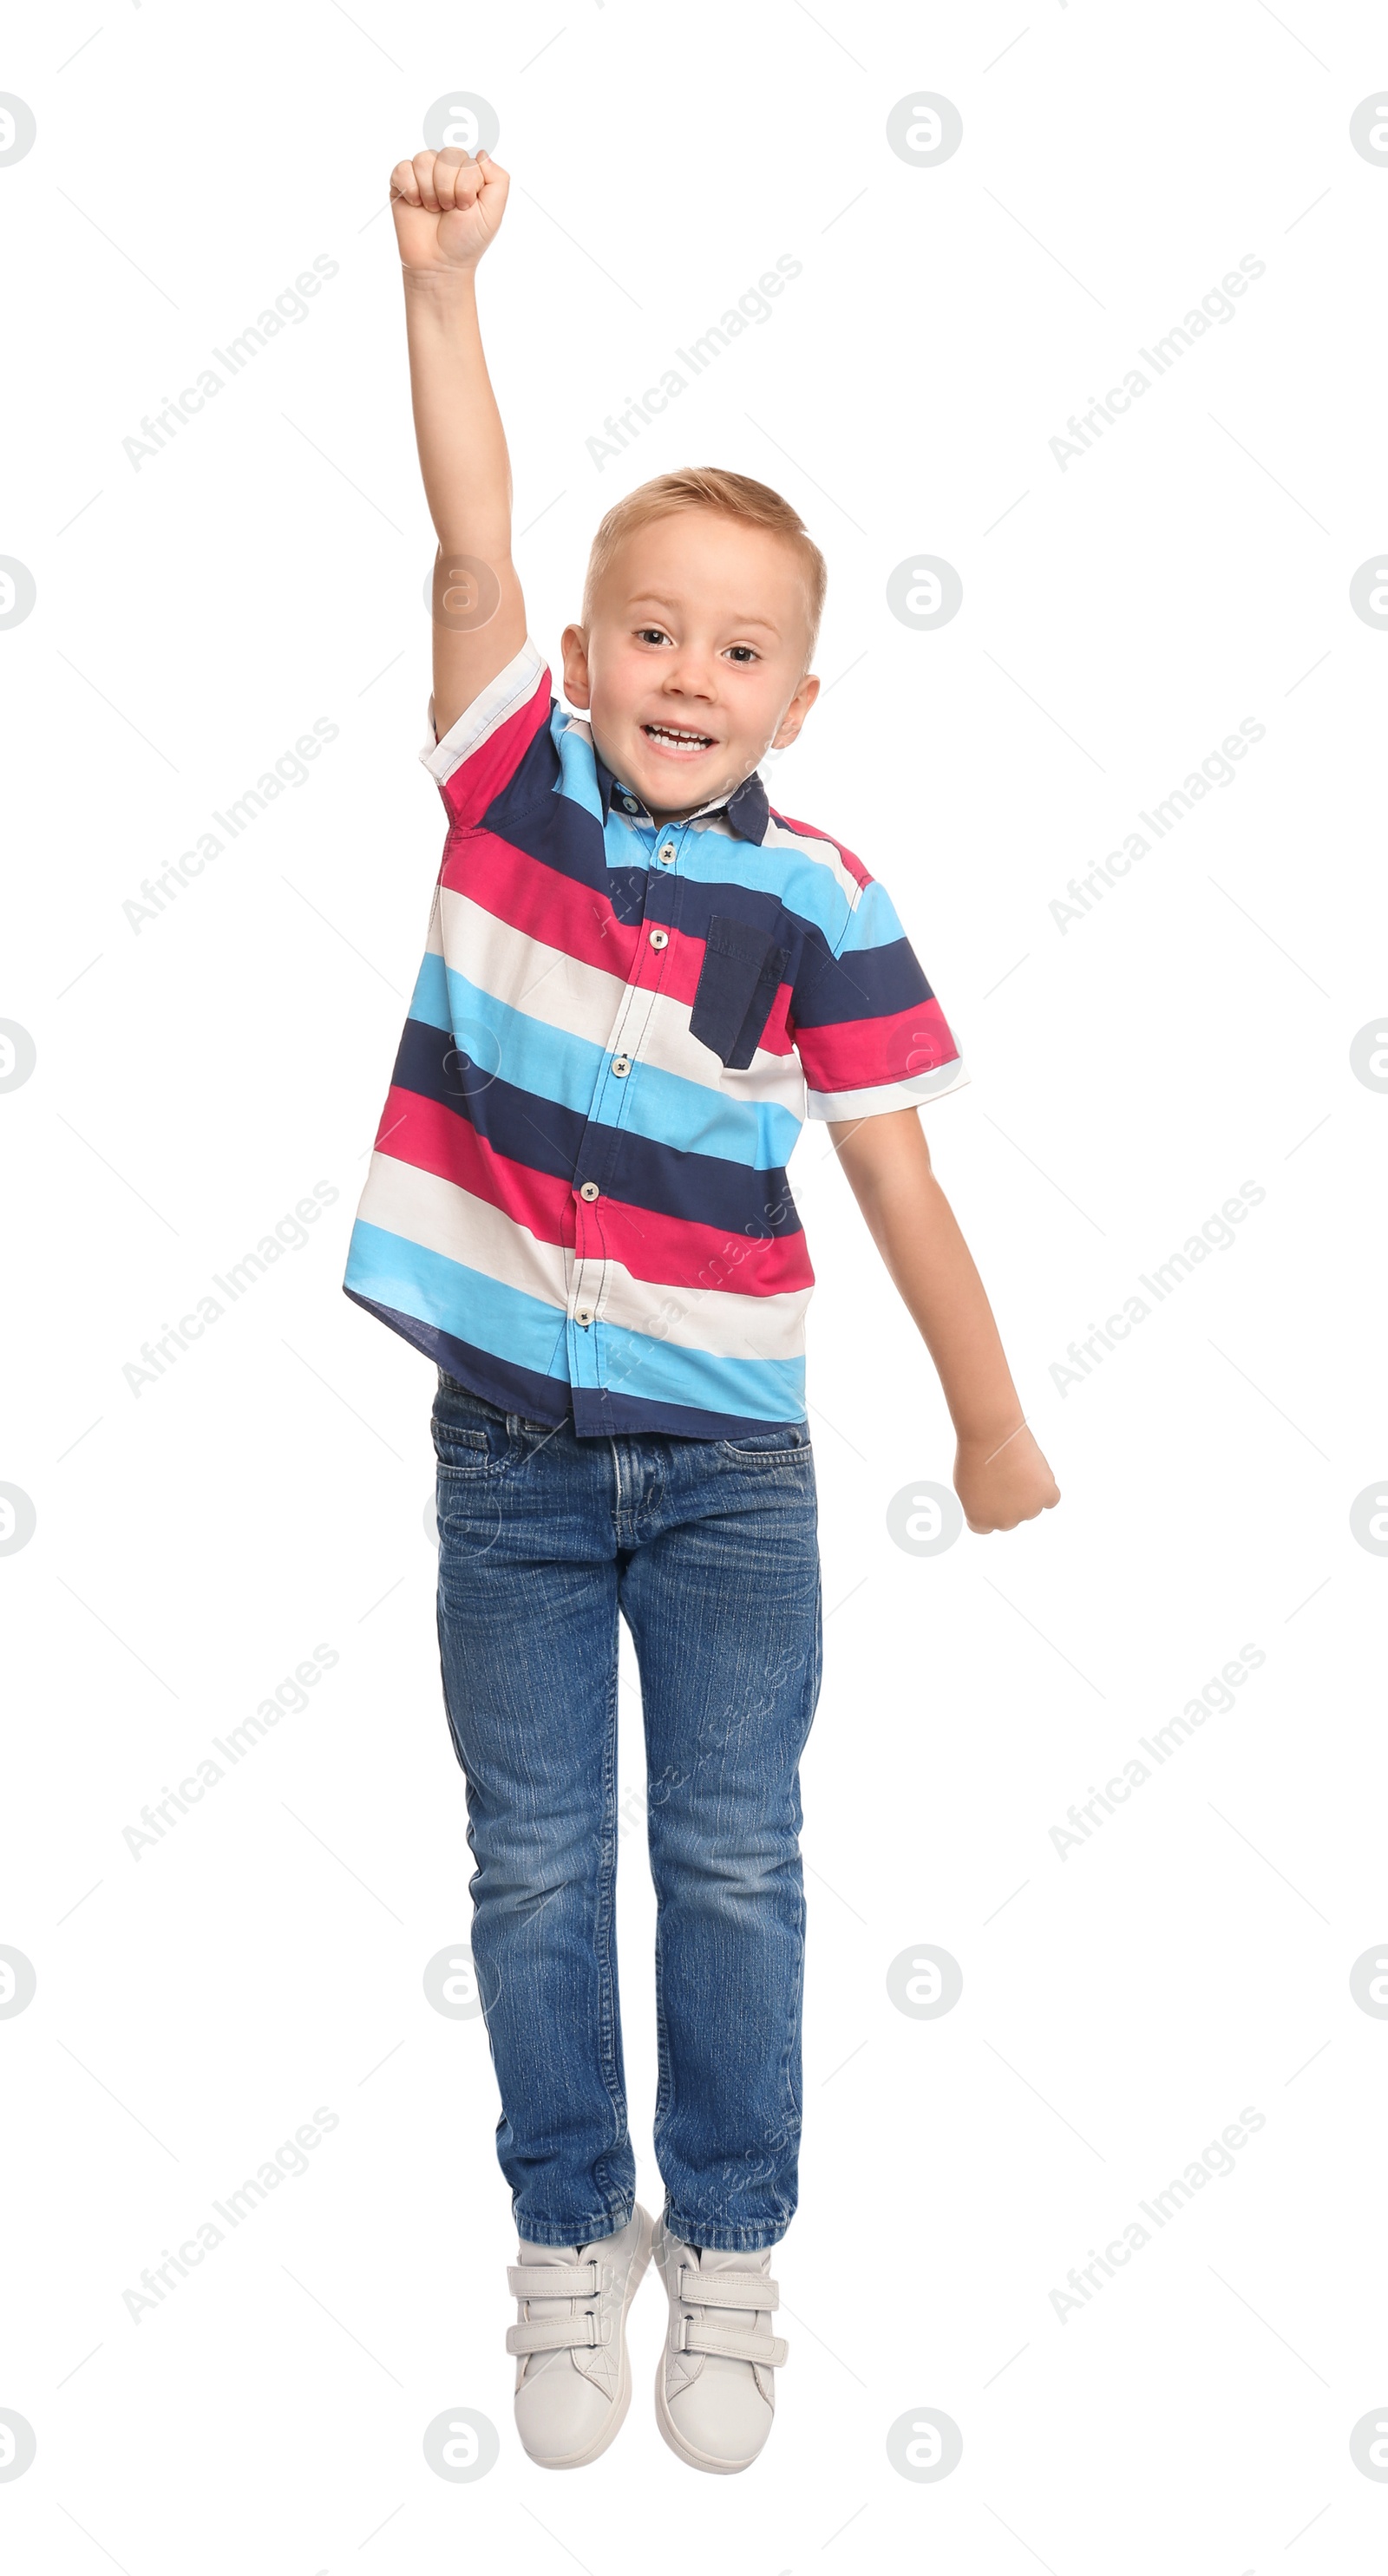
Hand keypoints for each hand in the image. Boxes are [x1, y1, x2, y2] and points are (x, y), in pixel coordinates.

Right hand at [389, 147, 509, 273]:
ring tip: (433, 209)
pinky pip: (403, 169)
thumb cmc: (466, 240)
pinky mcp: (402, 183)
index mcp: (468, 172)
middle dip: (448, 187)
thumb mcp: (493, 213)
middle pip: (447, 154)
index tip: (465, 208)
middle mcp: (446, 169)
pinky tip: (416, 204)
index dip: (465, 184)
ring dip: (429, 190)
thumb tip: (482, 153)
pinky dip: (410, 189)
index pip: (467, 158)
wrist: (439, 264)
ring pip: (424, 159)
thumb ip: (498, 179)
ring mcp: (423, 175)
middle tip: (448, 209)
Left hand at [954, 1422, 1059, 1534]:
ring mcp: (1027, 1511)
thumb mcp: (965, 1485)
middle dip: (1007, 1501)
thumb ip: (981, 1504)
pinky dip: (1046, 1489)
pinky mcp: (1046, 1496)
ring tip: (1016, 1469)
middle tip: (1003, 1475)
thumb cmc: (975, 1452)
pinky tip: (1035, 1475)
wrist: (991, 1433)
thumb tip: (995, 1508)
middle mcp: (1004, 1522)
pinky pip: (1051, 1499)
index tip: (987, 1491)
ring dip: (1028, 1493)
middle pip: (1010, 1518)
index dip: (987, 1507)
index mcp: (980, 1521)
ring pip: (1032, 1507)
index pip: (986, 1526)